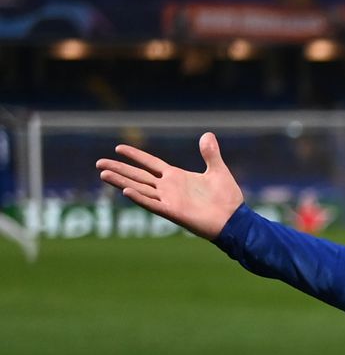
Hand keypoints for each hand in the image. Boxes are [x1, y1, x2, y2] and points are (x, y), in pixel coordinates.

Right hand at [96, 132, 243, 240]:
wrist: (235, 220)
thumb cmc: (227, 198)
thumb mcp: (218, 171)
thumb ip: (211, 154)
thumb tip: (207, 134)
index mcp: (176, 177)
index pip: (150, 163)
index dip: (135, 156)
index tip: (118, 147)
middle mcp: (168, 188)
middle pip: (138, 176)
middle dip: (119, 169)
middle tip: (98, 163)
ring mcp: (169, 200)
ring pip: (139, 189)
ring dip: (121, 182)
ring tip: (103, 174)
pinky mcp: (174, 212)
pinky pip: (153, 205)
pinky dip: (140, 198)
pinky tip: (125, 191)